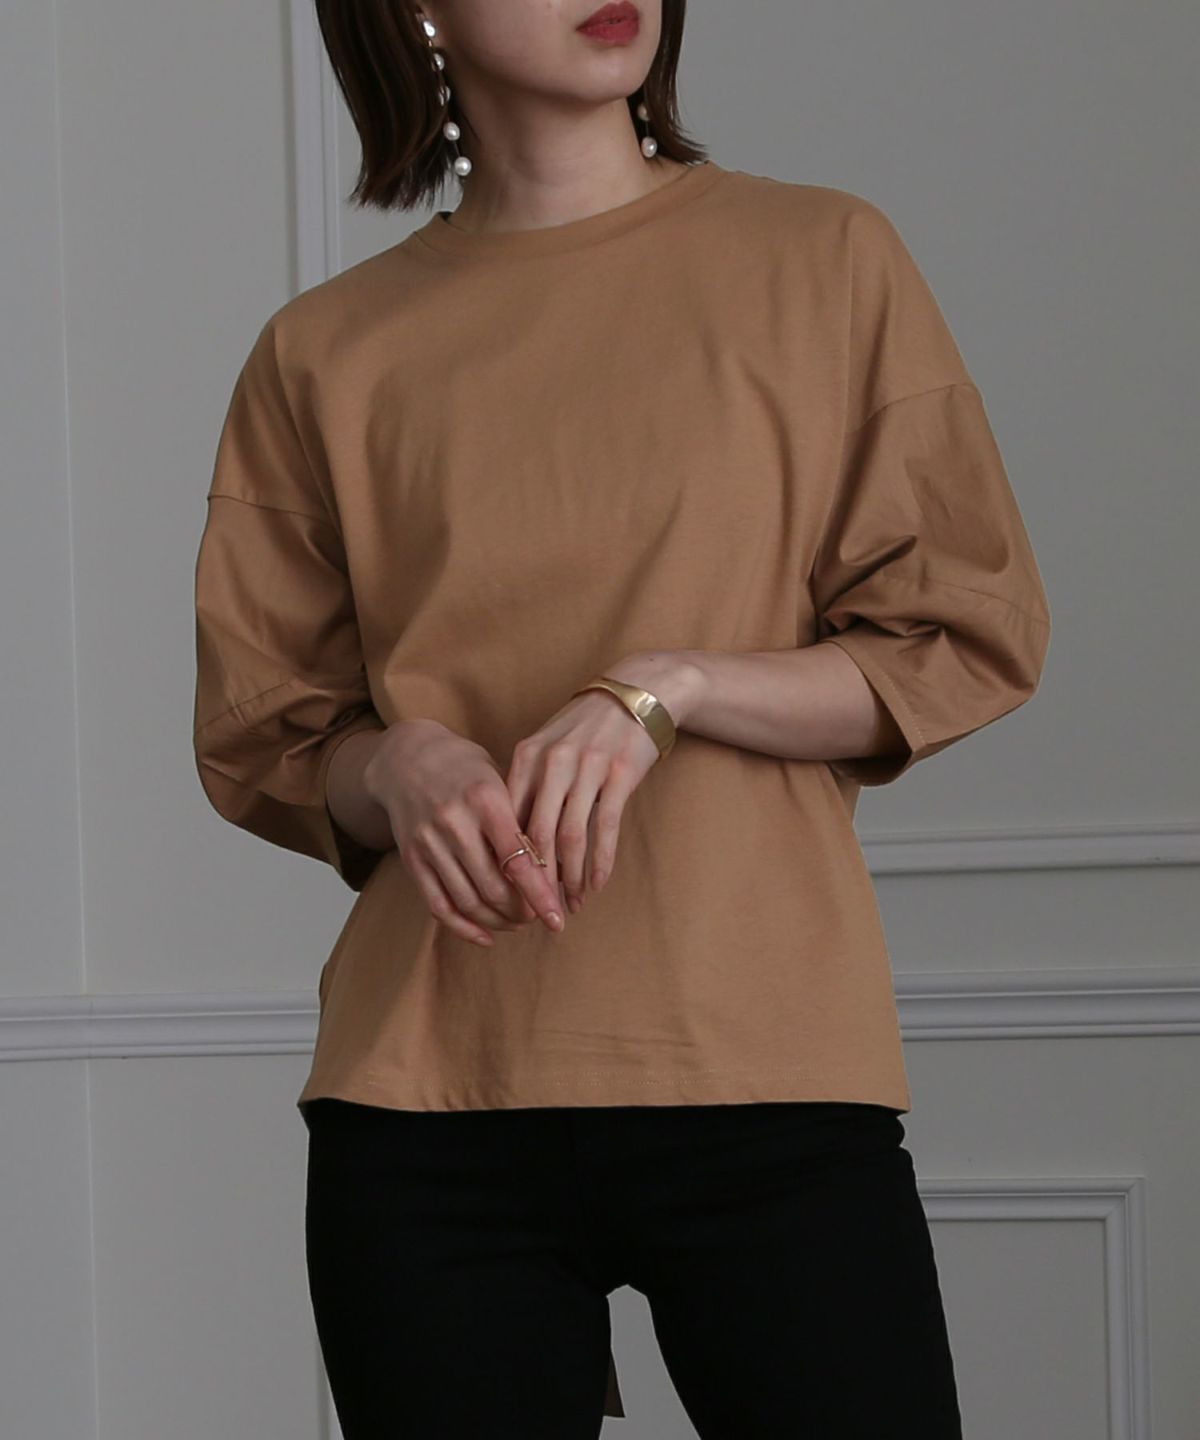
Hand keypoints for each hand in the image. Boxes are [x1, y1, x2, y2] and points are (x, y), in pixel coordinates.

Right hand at [364, 719, 565, 945]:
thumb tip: (555, 869)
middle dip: (521, 912)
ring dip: (497, 922)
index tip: (557, 919)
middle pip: (494, 888)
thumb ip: (521, 820)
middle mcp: (454, 822)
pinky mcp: (411, 858)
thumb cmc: (466, 768)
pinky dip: (464, 928)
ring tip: (517, 923)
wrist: (406, 758)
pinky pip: (438, 904)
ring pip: (468, 901)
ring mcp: (429, 842)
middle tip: (538, 917)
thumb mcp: (499, 779)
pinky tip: (486, 936)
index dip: (540, 896)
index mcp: (486, 800)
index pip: (519, 861)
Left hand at [504, 653, 701, 911]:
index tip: (510, 891)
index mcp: (528, 756)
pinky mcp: (621, 775)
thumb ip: (528, 785)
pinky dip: (600, 862)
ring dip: (571, 877)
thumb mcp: (548, 746)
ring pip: (571, 837)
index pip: (509, 818)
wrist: (637, 693)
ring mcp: (588, 768)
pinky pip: (606, 828)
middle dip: (537, 879)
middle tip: (539, 909)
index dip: (509, 860)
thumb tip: (509, 840)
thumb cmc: (586, 726)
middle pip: (536, 835)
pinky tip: (597, 884)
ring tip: (570, 903)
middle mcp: (553, 761)